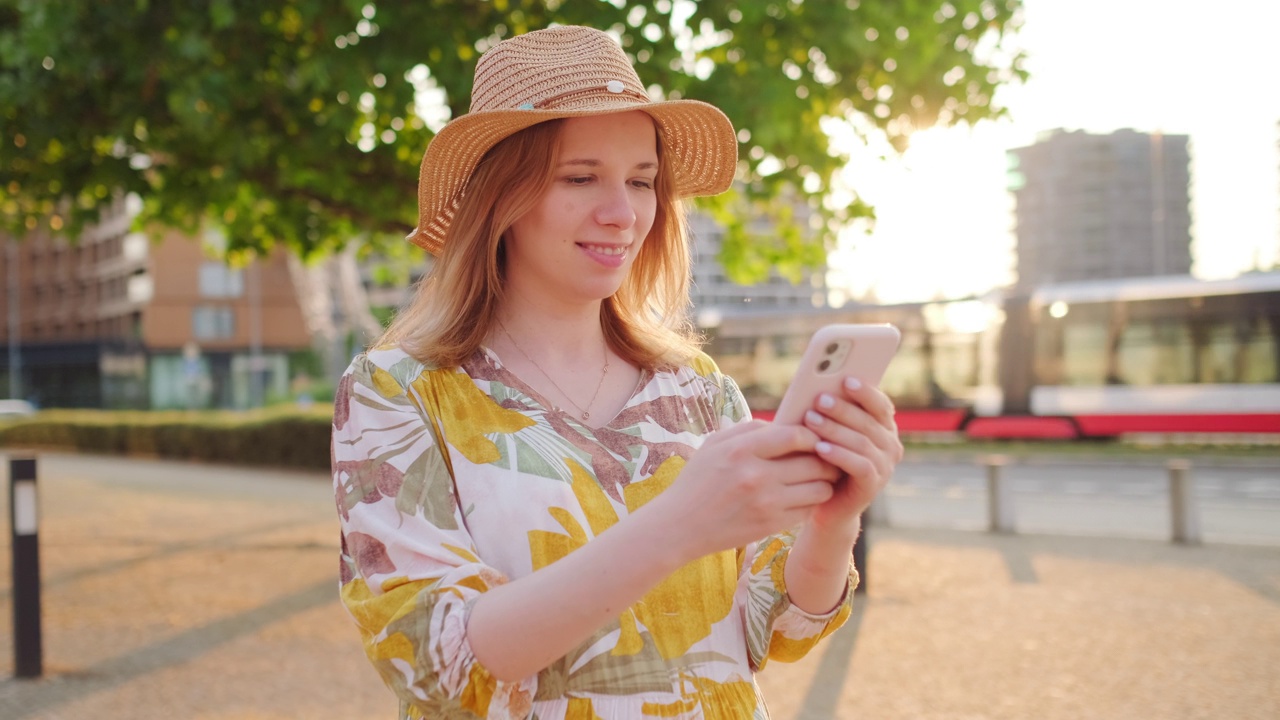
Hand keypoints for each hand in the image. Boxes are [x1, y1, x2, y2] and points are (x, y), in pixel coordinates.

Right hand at [653, 420, 840, 559]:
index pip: (795, 435)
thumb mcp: (714, 444)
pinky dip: (811, 502)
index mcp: (741, 449)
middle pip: (814, 462)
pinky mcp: (771, 525)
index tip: (813, 438)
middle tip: (828, 458)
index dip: (812, 435)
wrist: (680, 526)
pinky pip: (808, 510)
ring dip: (824, 482)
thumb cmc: (697, 480)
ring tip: (819, 478)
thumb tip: (784, 423)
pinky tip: (804, 497)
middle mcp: (756, 475)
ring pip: (819, 488)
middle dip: (826, 458)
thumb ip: (749, 429)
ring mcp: (766, 503)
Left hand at [801, 376, 903, 530]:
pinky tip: (819, 447)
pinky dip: (839, 454)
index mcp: (884, 428)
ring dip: (835, 429)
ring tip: (811, 419)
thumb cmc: (824, 462)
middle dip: (842, 408)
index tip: (846, 379)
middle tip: (819, 399)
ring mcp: (885, 466)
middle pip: (868, 421)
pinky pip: (859, 465)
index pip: (881, 404)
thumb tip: (820, 386)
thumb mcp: (830, 434)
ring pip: (862, 442)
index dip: (865, 392)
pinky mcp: (874, 485)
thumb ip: (833, 413)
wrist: (826, 506)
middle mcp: (890, 445)